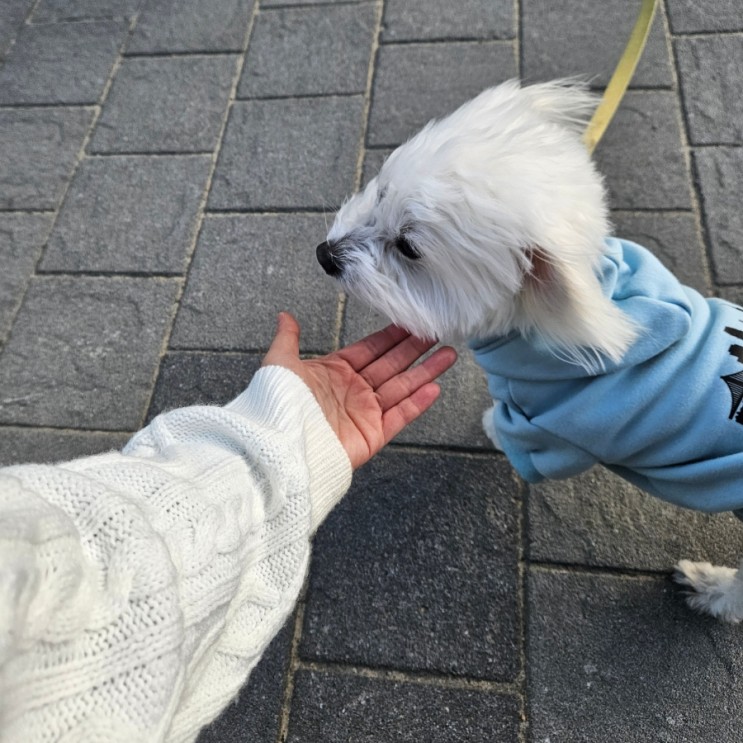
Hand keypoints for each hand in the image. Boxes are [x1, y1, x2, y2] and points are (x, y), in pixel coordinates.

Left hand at [262, 313, 456, 468]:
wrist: (280, 446)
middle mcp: (353, 390)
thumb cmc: (278, 404)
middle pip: (391, 365)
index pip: (369, 349)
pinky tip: (434, 387)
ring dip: (426, 372)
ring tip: (448, 355)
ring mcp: (365, 412)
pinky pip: (400, 416)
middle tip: (437, 333)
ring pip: (402, 387)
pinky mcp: (373, 434)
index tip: (410, 322)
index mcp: (334, 372)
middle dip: (415, 349)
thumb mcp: (279, 363)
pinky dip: (417, 403)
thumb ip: (288, 339)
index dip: (391, 336)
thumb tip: (284, 315)